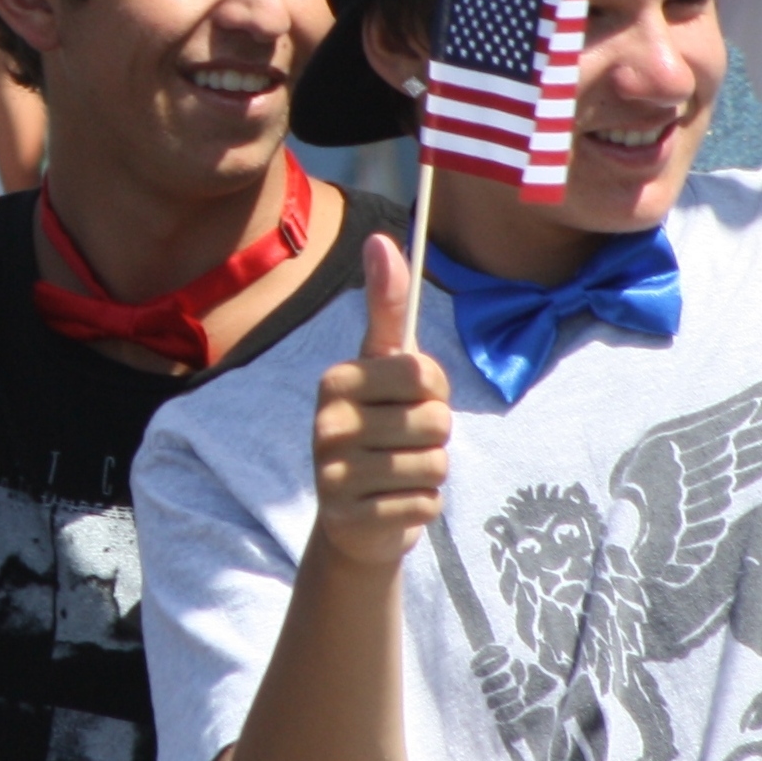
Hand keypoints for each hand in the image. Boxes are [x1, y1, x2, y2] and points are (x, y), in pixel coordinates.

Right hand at [311, 234, 449, 566]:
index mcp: (335, 380)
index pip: (424, 372)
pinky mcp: (350, 519)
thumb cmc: (380, 428)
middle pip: (435, 420)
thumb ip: (387, 306)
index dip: (434, 391)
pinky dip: (423, 506)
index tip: (409, 400)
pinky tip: (395, 505)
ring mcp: (333, 474)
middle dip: (436, 436)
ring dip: (432, 472)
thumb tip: (382, 239)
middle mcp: (325, 424)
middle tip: (404, 444)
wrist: (357, 521)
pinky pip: (426, 503)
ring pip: (434, 463)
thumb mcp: (383, 367)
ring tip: (400, 475)